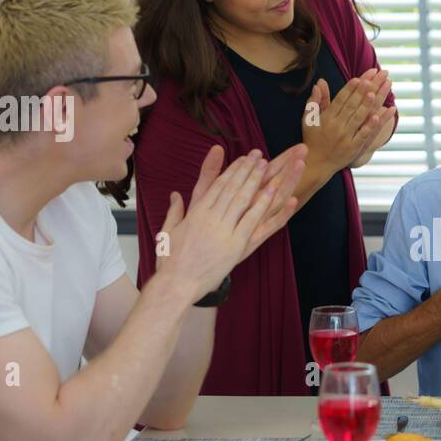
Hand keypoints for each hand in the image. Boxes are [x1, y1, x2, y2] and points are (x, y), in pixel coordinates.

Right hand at [155, 144, 303, 301]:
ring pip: (243, 200)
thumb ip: (175, 211)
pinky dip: (263, 205)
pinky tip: (272, 192)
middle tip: (259, 156)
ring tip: (267, 166)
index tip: (242, 159)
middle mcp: (211, 218)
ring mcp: (224, 231)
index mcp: (196, 213)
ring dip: (256, 181)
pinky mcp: (235, 246)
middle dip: (247, 170)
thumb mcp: (168, 231)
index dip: (232, 170)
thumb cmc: (170, 261)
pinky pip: (252, 221)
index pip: (218, 185)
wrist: (176, 284)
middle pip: (232, 188)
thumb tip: (175, 195)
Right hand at [303, 68, 392, 173]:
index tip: (358, 79)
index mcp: (326, 118)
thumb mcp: (308, 120)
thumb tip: (319, 83)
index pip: (339, 100)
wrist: (316, 164)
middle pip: (351, 106)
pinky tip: (377, 116)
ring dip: (366, 106)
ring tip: (375, 94)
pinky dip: (370, 126)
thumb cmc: (312, 139)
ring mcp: (345, 137)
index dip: (349, 89)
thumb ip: (314, 101)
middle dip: (361, 92)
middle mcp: (336, 126)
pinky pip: (363, 135)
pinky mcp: (353, 148)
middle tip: (371, 80)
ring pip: (357, 119)